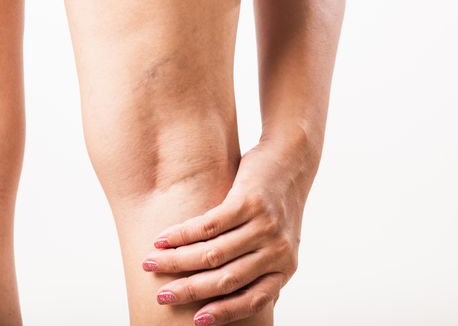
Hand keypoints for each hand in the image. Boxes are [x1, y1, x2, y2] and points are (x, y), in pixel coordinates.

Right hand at [142, 136, 319, 324]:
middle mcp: (277, 250)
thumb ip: (258, 265)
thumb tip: (224, 293)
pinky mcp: (250, 202)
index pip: (253, 299)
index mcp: (285, 266)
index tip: (196, 322)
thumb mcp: (278, 240)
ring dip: (177, 261)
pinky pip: (209, 225)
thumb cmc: (277, 204)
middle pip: (226, 279)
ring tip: (151, 263)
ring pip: (213, 253)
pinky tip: (162, 239)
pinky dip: (181, 234)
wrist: (293, 160)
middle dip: (189, 290)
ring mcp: (265, 226)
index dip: (224, 313)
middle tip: (162, 296)